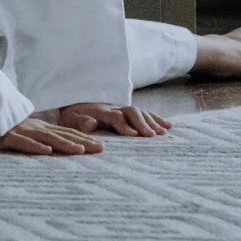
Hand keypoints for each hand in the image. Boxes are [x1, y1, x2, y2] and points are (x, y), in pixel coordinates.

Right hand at [0, 114, 104, 154]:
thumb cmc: (1, 127)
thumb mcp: (23, 132)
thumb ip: (38, 138)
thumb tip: (54, 148)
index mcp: (40, 127)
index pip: (66, 132)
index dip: (84, 138)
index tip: (102, 145)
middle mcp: (34, 128)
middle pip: (62, 135)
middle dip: (82, 142)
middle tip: (102, 149)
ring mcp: (21, 131)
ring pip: (46, 138)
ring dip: (64, 144)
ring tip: (80, 150)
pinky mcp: (6, 137)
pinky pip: (22, 142)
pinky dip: (35, 146)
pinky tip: (46, 152)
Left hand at [53, 102, 170, 137]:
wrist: (74, 104)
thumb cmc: (72, 118)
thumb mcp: (71, 120)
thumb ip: (80, 123)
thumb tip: (90, 124)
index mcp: (100, 112)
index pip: (115, 117)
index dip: (124, 126)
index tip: (133, 136)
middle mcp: (114, 108)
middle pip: (131, 112)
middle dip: (141, 123)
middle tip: (151, 136)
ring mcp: (122, 108)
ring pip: (140, 112)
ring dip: (152, 121)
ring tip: (163, 133)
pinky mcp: (128, 111)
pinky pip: (145, 112)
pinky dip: (157, 118)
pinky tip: (168, 126)